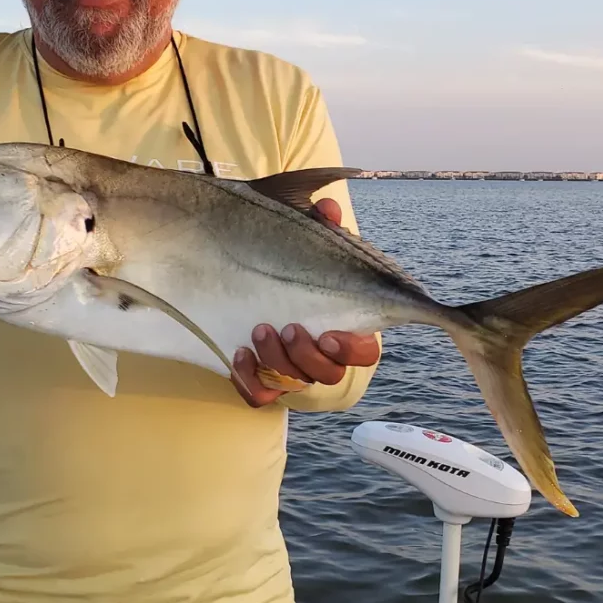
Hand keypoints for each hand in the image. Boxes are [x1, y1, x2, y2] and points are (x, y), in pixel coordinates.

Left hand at [231, 197, 380, 406]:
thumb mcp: (303, 237)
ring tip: (259, 329)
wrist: (243, 277)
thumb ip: (319, 223)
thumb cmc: (288, 260)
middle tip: (290, 328)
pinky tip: (238, 353)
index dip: (351, 349)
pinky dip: (250, 381)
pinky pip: (259, 395)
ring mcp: (289, 368)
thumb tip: (326, 208)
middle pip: (329, 373)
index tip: (329, 333)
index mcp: (341, 325)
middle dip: (308, 355)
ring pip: (293, 382)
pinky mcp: (260, 376)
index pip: (364, 353)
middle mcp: (319, 354)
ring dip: (277, 360)